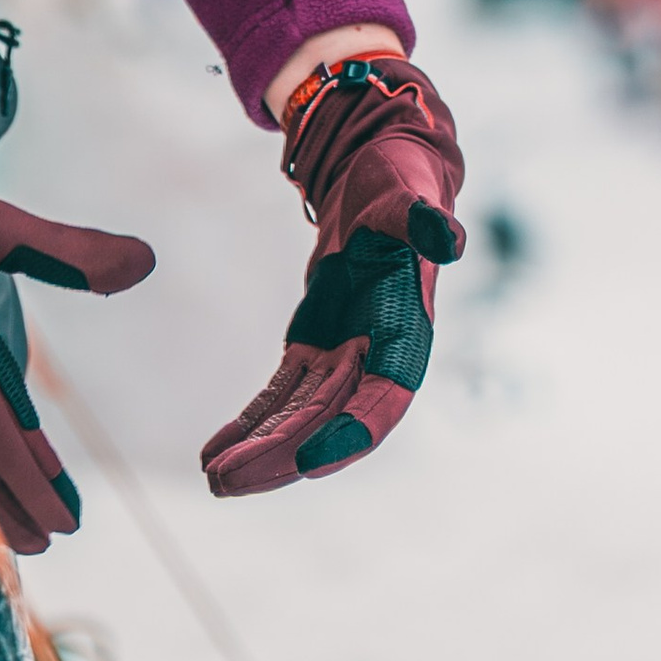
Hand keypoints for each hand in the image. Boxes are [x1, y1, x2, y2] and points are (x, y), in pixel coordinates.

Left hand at [201, 55, 465, 498]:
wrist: (379, 178)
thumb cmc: (398, 184)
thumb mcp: (406, 196)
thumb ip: (422, 221)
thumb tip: (447, 238)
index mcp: (409, 332)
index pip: (382, 400)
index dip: (349, 433)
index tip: (307, 463)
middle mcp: (378, 357)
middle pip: (328, 420)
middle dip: (280, 455)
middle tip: (227, 482)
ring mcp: (344, 357)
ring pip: (299, 417)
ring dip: (258, 449)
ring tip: (212, 477)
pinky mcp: (314, 349)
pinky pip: (280, 396)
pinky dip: (250, 423)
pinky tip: (215, 449)